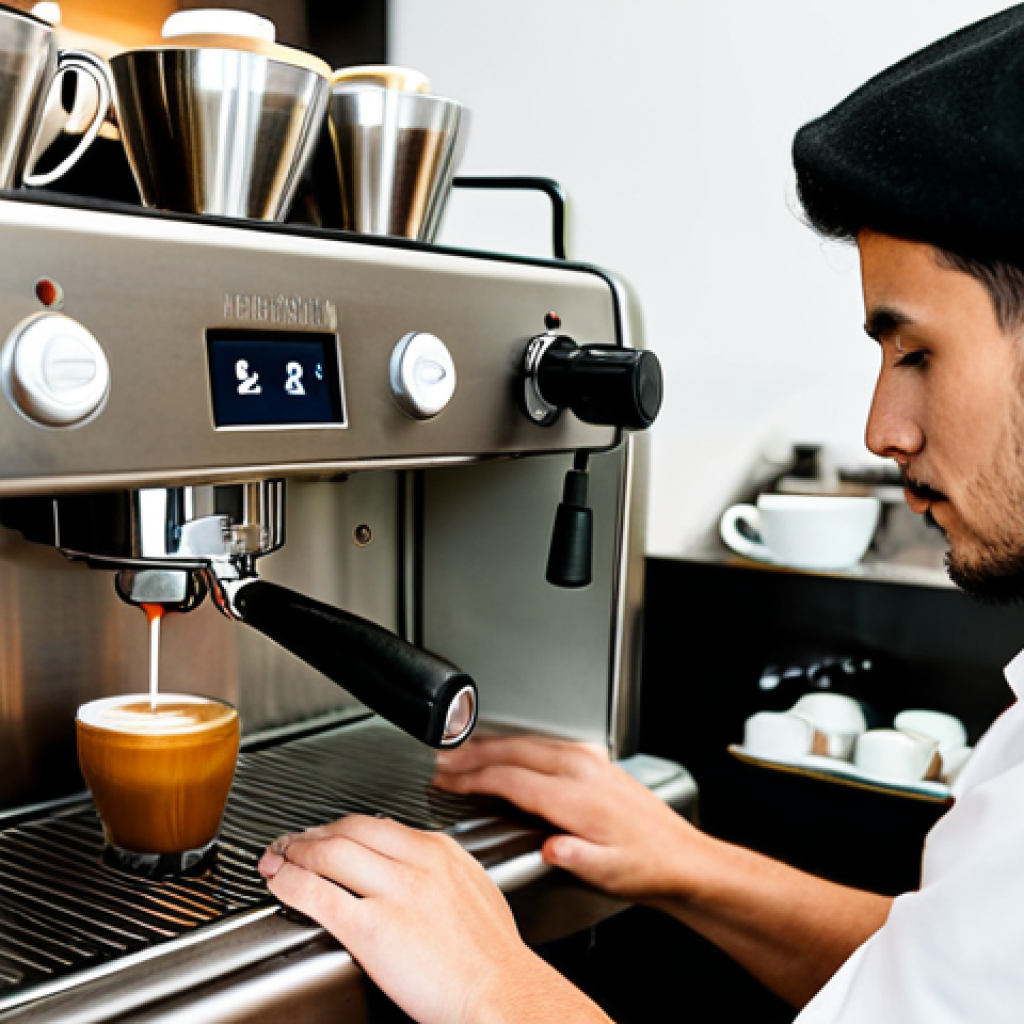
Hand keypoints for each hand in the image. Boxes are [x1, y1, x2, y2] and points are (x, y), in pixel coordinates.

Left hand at [259, 815, 609, 1023]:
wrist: (502, 995)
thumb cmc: (493, 957)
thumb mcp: (475, 890)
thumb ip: (444, 870)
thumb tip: (420, 865)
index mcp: (441, 851)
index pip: (379, 824)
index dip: (344, 827)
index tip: (330, 835)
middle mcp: (417, 863)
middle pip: (350, 830)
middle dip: (315, 833)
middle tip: (295, 842)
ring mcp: (394, 893)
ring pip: (330, 854)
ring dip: (296, 852)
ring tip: (279, 858)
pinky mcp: (373, 929)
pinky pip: (320, 895)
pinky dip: (292, 885)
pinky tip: (279, 884)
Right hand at [434, 735, 713, 906]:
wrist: (681, 855)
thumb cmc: (646, 866)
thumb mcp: (608, 871)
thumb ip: (574, 856)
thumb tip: (548, 847)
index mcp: (578, 796)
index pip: (511, 779)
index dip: (473, 779)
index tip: (446, 782)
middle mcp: (581, 768)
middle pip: (513, 750)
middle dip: (472, 754)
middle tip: (441, 760)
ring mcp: (587, 758)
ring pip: (526, 742)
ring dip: (490, 746)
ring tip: (461, 753)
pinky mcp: (592, 758)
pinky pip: (541, 743)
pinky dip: (513, 746)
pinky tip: (503, 752)